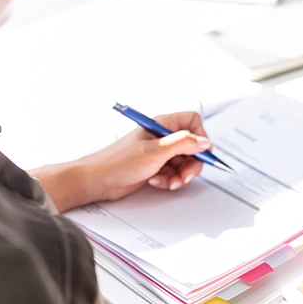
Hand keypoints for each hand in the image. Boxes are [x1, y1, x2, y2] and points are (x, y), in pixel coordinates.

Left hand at [86, 110, 212, 200]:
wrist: (99, 180)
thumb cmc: (118, 161)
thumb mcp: (155, 152)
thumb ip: (183, 144)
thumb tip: (203, 142)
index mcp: (161, 125)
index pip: (191, 122)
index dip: (200, 137)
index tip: (202, 153)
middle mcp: (162, 137)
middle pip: (191, 147)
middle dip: (191, 164)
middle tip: (185, 176)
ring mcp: (159, 153)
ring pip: (183, 163)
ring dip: (179, 175)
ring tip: (167, 181)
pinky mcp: (155, 167)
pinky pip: (173, 173)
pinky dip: (168, 180)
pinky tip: (156, 181)